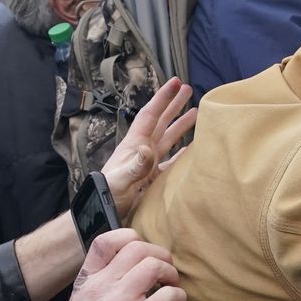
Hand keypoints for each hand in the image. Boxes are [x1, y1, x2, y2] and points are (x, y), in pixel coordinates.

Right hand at [42, 229, 185, 300]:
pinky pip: (167, 295)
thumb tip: (130, 262)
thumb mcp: (82, 298)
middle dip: (159, 255)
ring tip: (171, 285)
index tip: (143, 252)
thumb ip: (101, 278)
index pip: (105, 241)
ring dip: (171, 273)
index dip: (130, 237)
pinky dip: (178, 296)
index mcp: (88, 279)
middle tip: (166, 270)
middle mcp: (102, 286)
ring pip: (154, 266)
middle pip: (138, 248)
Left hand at [101, 77, 196, 218]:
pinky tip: (194, 149)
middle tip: (188, 88)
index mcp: (134, 145)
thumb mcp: (119, 180)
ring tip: (197, 113)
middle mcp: (143, 150)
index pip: (150, 116)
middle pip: (161, 122)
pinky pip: (174, 161)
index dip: (163, 98)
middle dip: (173, 105)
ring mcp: (149, 164)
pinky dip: (184, 153)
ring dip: (182, 125)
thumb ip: (134, 165)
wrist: (103, 217)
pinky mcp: (155, 179)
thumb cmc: (107, 197)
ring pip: (169, 139)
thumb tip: (148, 148)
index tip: (176, 82)